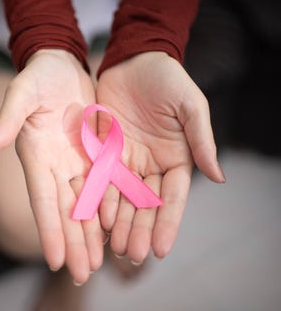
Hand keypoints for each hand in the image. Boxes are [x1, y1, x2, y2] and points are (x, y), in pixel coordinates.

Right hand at [0, 49, 104, 283]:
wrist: (61, 65)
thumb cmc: (38, 76)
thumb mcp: (21, 93)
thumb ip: (6, 120)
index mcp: (36, 155)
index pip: (42, 199)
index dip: (49, 230)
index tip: (56, 259)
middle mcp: (55, 166)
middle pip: (65, 211)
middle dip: (73, 243)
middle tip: (81, 275)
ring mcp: (75, 162)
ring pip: (84, 206)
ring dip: (89, 236)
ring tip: (97, 264)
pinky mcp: (94, 154)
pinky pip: (102, 187)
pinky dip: (105, 211)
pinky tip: (110, 232)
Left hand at [95, 51, 224, 263]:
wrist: (133, 60)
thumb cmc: (167, 80)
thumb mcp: (191, 107)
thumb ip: (202, 141)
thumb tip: (219, 178)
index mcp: (176, 159)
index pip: (173, 198)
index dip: (167, 223)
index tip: (161, 249)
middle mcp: (151, 165)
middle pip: (145, 204)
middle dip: (139, 230)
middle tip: (133, 255)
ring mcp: (126, 161)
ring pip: (122, 199)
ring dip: (119, 223)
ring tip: (114, 247)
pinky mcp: (104, 152)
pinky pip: (101, 180)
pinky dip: (99, 199)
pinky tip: (96, 219)